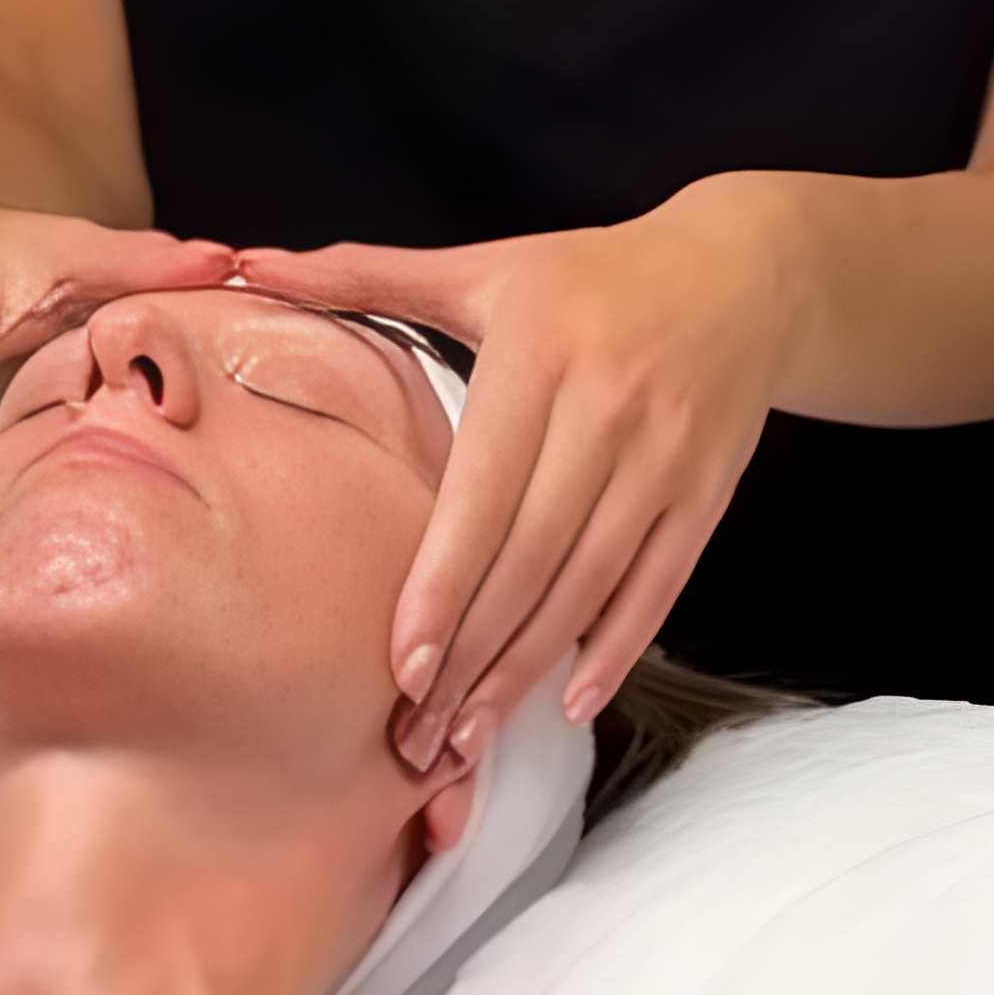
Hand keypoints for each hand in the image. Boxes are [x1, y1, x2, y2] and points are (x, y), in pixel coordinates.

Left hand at [234, 186, 796, 764]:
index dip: (443, 585)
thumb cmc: (589, 275)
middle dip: (473, 652)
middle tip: (420, 729)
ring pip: (590, 583)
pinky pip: (659, 587)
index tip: (400, 663)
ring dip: (529, 668)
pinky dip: (616, 651)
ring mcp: (666, 455)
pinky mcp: (707, 492)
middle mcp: (608, 407)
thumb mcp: (484, 267)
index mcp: (539, 352)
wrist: (741, 275)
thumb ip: (367, 276)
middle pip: (532, 556)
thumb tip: (252, 263)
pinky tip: (569, 701)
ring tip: (472, 731)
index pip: (484, 492)